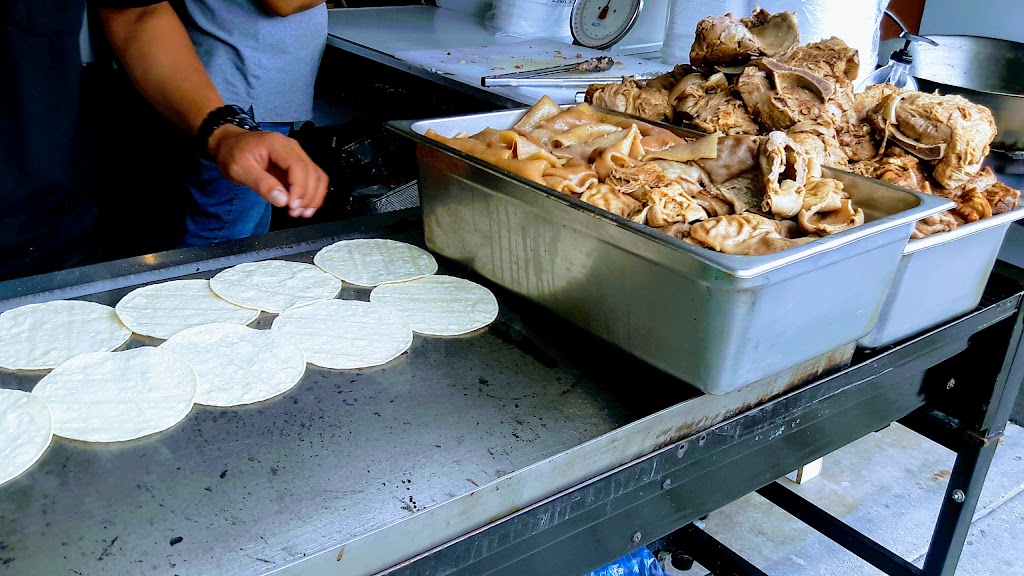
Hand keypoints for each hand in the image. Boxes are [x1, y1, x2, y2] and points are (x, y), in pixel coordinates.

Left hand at [208, 125, 327, 217]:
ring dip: (314, 197)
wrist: (230, 144)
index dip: (300, 188)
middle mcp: (292, 148)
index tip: (292, 205)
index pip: (299, 167)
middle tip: (295, 212)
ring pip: (317, 176)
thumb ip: (261, 184)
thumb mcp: (239, 169)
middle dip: (308, 196)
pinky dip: (312, 194)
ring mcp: (296, 156)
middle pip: (312, 172)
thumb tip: (282, 200)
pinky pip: (312, 179)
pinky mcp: (296, 165)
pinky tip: (304, 207)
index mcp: (277, 145)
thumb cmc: (233, 153)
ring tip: (302, 212)